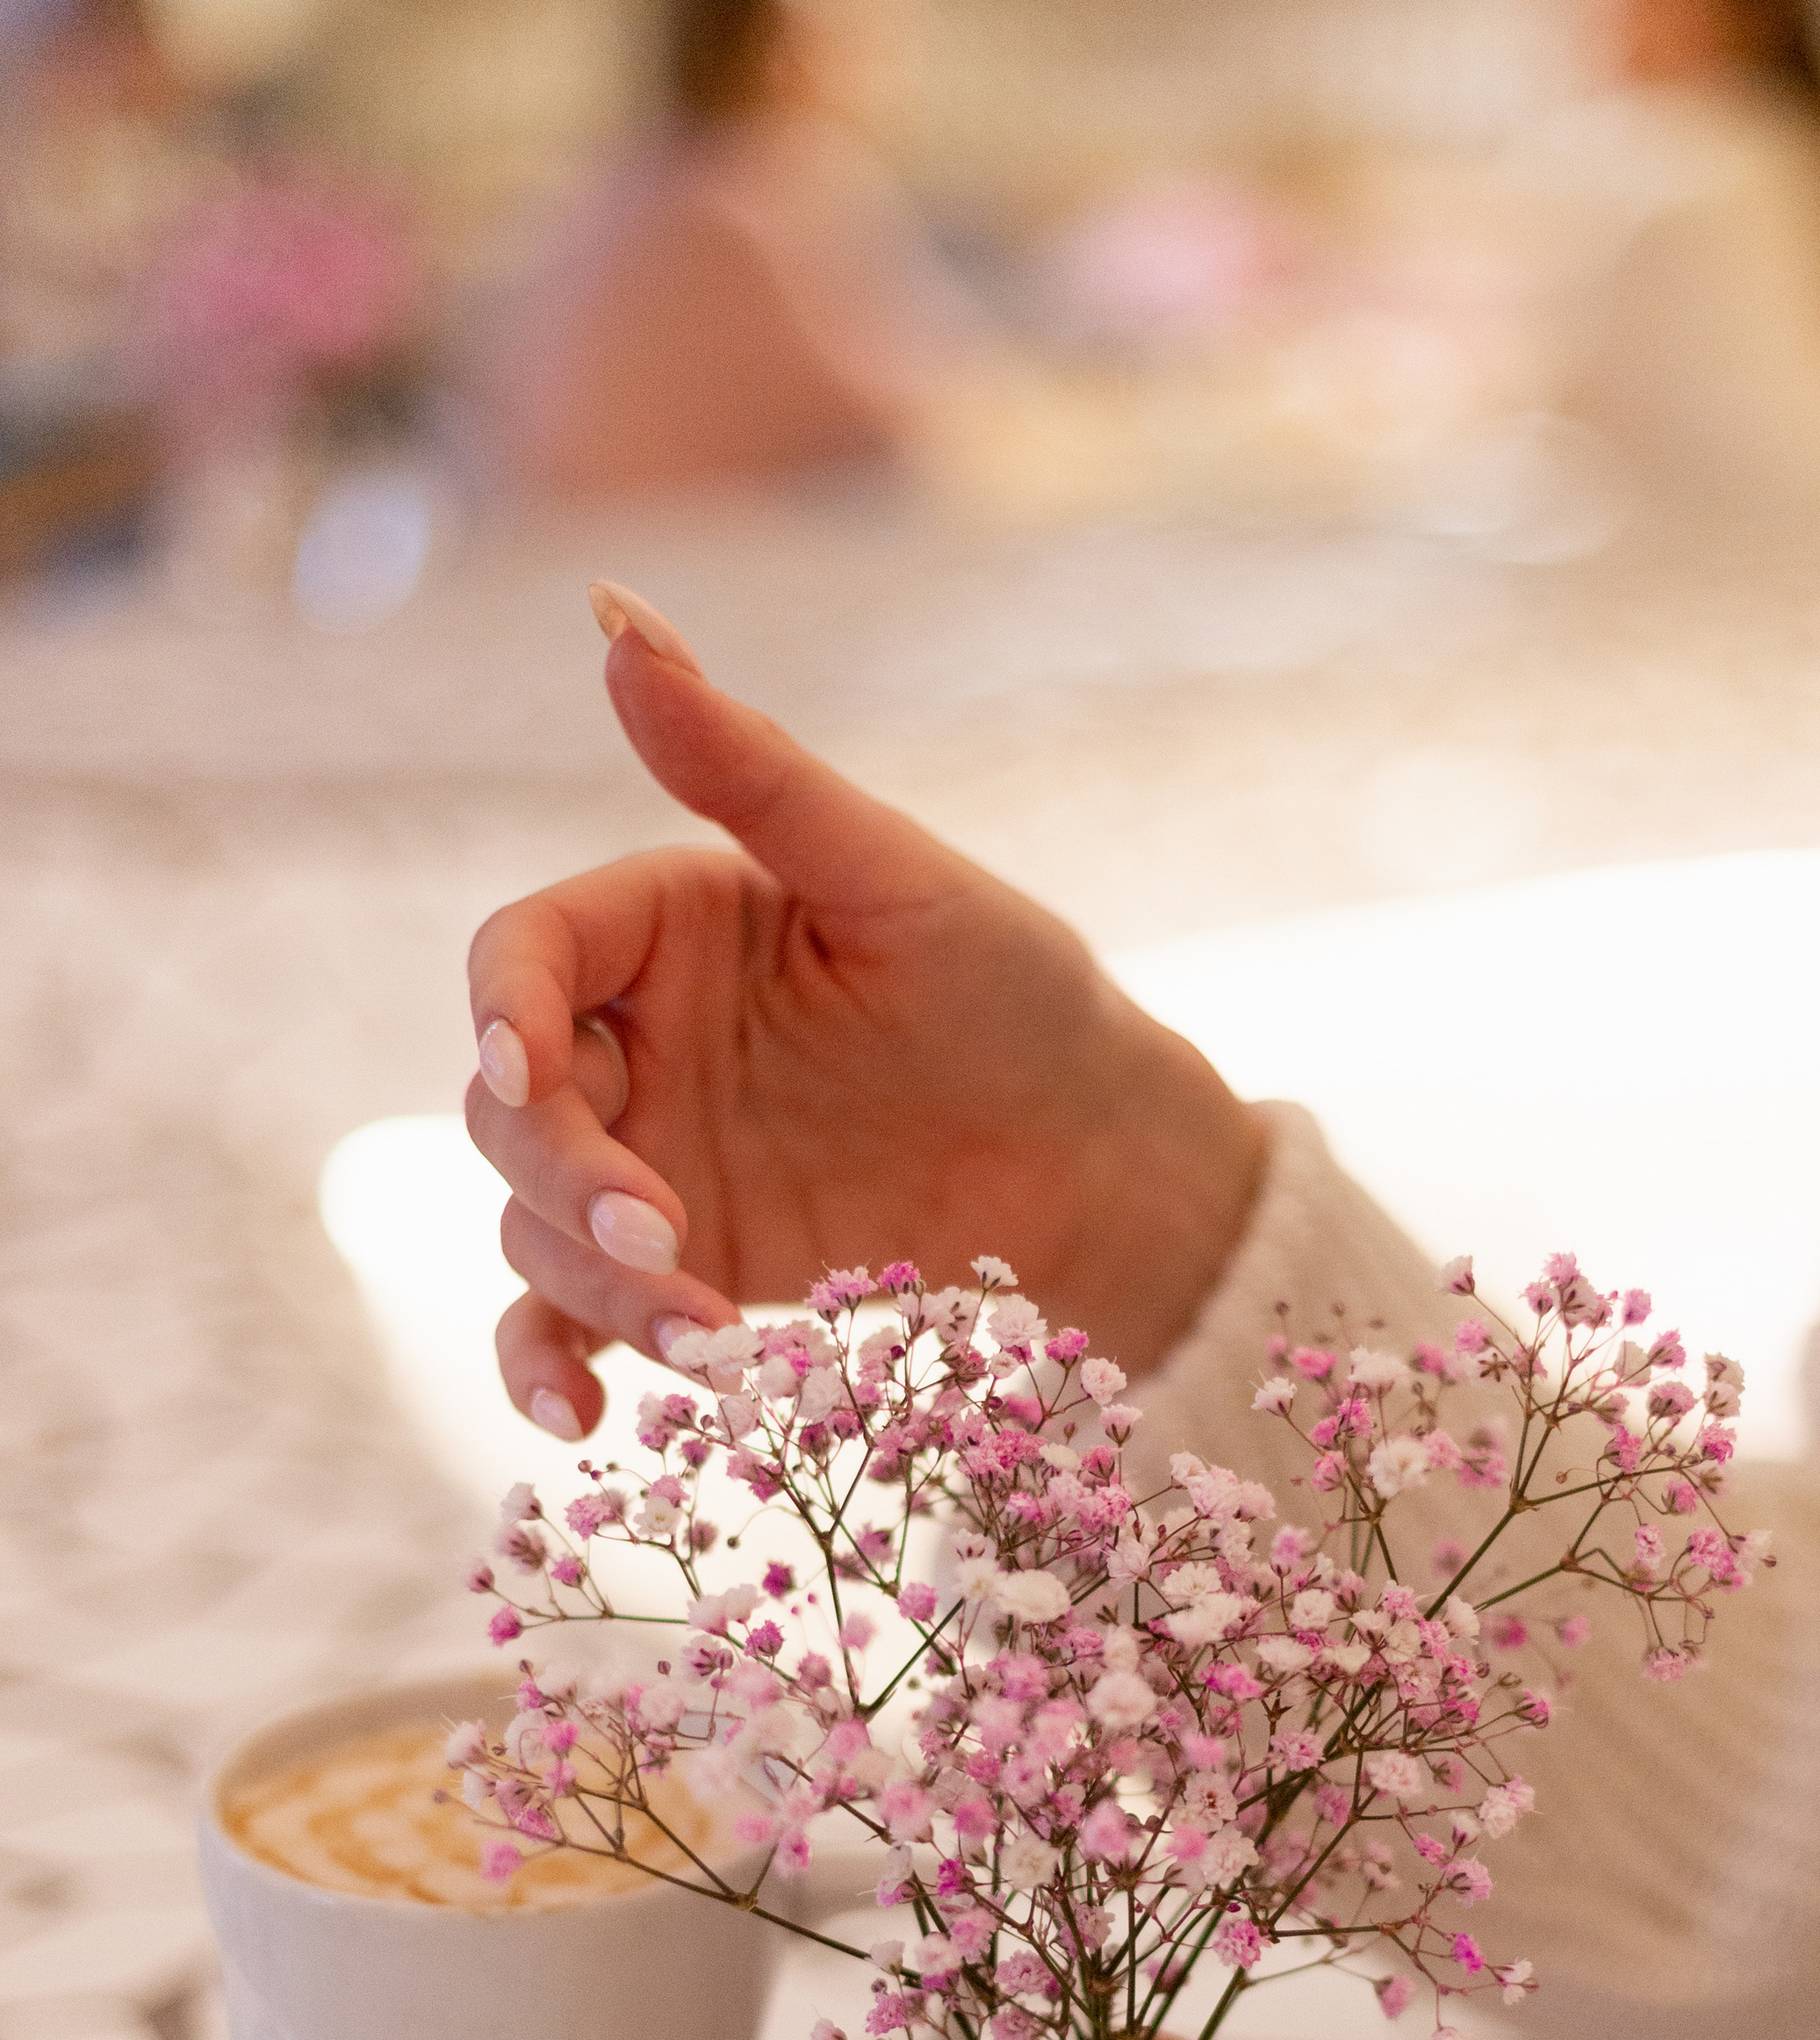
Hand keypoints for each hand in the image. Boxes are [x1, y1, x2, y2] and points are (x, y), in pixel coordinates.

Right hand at [465, 587, 1263, 1438]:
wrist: (1097, 1164)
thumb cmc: (1016, 993)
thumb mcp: (891, 876)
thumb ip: (750, 768)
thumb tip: (613, 614)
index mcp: (662, 923)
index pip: (523, 956)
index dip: (504, 1015)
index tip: (530, 1075)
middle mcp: (633, 1043)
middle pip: (509, 1109)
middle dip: (564, 1174)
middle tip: (662, 1232)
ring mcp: (646, 1163)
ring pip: (534, 1226)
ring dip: (593, 1286)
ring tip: (704, 1338)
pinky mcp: (674, 1272)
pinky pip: (568, 1322)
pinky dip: (551, 1371)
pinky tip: (582, 1426)